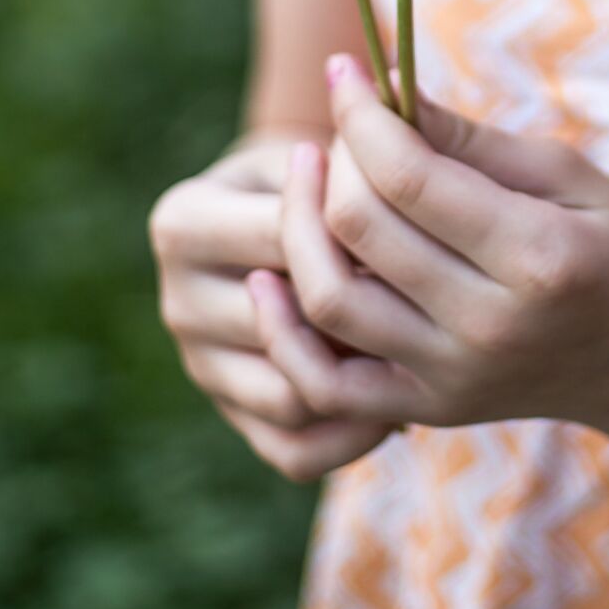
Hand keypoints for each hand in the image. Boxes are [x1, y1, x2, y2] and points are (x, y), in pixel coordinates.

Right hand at [148, 129, 402, 482]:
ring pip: (291, 395)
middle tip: (431, 297)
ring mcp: (200, 365)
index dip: (360, 235)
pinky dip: (351, 438)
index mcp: (182, 224)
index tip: (419, 225)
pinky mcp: (231, 415)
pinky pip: (296, 452)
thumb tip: (396, 222)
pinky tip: (396, 397)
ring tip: (414, 346)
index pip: (280, 240)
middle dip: (361, 312)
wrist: (280, 213)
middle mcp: (178, 301)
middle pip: (284, 325)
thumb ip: (340, 181)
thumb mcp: (314, 156)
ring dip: (358, 378)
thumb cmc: (311, 172)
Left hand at [246, 55, 608, 455]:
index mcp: (539, 256)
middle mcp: (490, 326)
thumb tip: (382, 92)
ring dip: (296, 228)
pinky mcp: (431, 411)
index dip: (361, 114)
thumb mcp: (572, 175)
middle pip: (359, 228)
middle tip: (342, 125)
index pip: (407, 175)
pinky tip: (271, 279)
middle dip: (334, 158)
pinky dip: (286, 333)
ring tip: (308, 179)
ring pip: (329, 299)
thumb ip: (473, 142)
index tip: (346, 69)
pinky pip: (327, 383)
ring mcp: (456, 378)